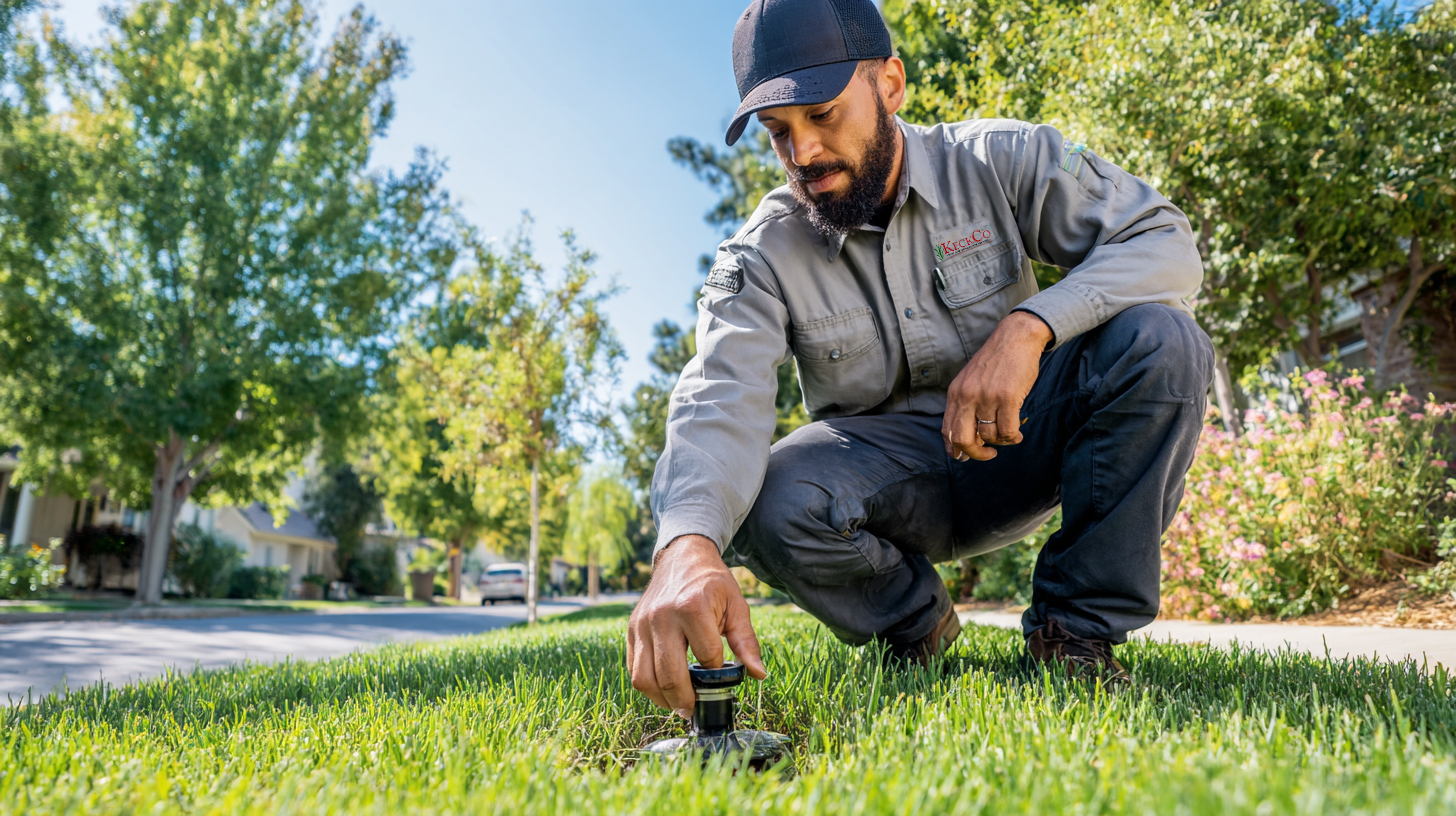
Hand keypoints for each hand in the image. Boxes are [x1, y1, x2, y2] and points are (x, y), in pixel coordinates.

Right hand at [627, 534, 765, 718]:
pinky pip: (633, 669)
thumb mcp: (736, 605)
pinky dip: (647, 685)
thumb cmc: (712, 583)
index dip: (717, 672)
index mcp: (692, 607)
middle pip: (670, 675)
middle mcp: (662, 616)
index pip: (706, 657)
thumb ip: (747, 642)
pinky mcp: (631, 629)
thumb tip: (757, 674)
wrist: (682, 557)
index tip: (723, 676)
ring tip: (678, 704)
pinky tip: (664, 688)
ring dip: (662, 699)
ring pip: (644, 678)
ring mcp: (642, 624)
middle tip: (694, 710)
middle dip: (685, 701)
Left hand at [943, 311, 1052, 461]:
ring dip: (1000, 441)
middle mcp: (967, 396)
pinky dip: (1013, 438)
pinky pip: (1007, 431)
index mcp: (955, 393)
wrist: (1016, 338)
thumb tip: (966, 439)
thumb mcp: (971, 381)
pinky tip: (1017, 433)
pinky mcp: (1008, 398)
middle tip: (988, 454)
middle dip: (974, 453)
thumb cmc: (996, 362)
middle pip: (962, 439)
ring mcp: (987, 397)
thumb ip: (966, 405)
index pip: (947, 430)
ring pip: (989, 436)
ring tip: (1009, 434)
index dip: (955, 449)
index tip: (964, 456)